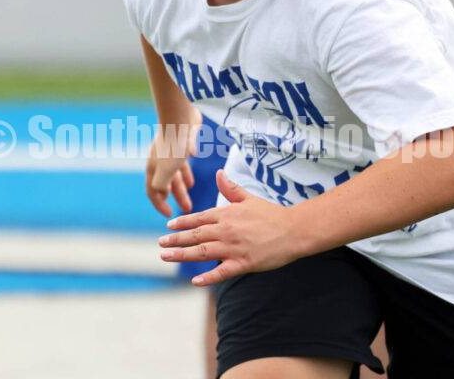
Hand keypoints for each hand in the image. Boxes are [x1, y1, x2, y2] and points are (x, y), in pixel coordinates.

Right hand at [145, 109, 201, 216]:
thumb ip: (161, 184)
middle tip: (187, 210)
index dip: (159, 204)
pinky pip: (181, 165)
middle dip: (175, 198)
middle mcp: (158, 162)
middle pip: (166, 185)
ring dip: (181, 189)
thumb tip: (160, 194)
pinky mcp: (179, 146)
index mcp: (153, 169)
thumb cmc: (173, 145)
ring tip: (190, 200)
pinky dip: (185, 175)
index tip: (169, 214)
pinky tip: (192, 181)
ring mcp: (168, 154)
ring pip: (174, 176)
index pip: (152, 192)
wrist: (180, 118)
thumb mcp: (167, 169)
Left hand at [158, 169, 299, 286]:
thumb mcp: (249, 198)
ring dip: (182, 255)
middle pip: (195, 235)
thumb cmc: (272, 214)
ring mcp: (234, 247)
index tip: (169, 226)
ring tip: (166, 257)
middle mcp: (226, 230)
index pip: (199, 218)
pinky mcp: (244, 263)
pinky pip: (222, 271)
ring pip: (202, 252)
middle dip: (175, 239)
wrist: (294, 230)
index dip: (182, 222)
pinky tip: (195, 281)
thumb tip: (219, 172)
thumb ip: (231, 188)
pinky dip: (208, 277)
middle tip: (160, 244)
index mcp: (227, 214)